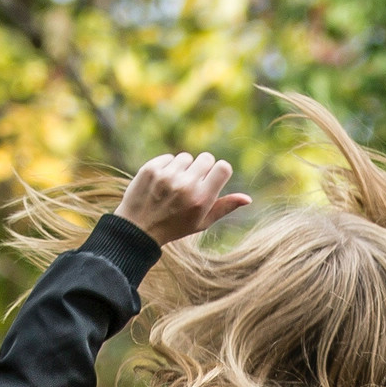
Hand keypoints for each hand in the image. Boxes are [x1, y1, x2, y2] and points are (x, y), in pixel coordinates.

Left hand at [114, 150, 251, 243]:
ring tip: (173, 186)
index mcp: (201, 199)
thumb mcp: (201, 223)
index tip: (210, 179)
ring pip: (186, 157)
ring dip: (183, 168)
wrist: (137, 229)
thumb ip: (224, 207)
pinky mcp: (151, 169)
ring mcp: (167, 176)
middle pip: (206, 158)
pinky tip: (160, 183)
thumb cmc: (174, 227)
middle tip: (191, 184)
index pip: (223, 167)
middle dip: (201, 168)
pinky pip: (168, 157)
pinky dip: (166, 167)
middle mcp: (185, 186)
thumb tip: (248, 199)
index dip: (218, 171)